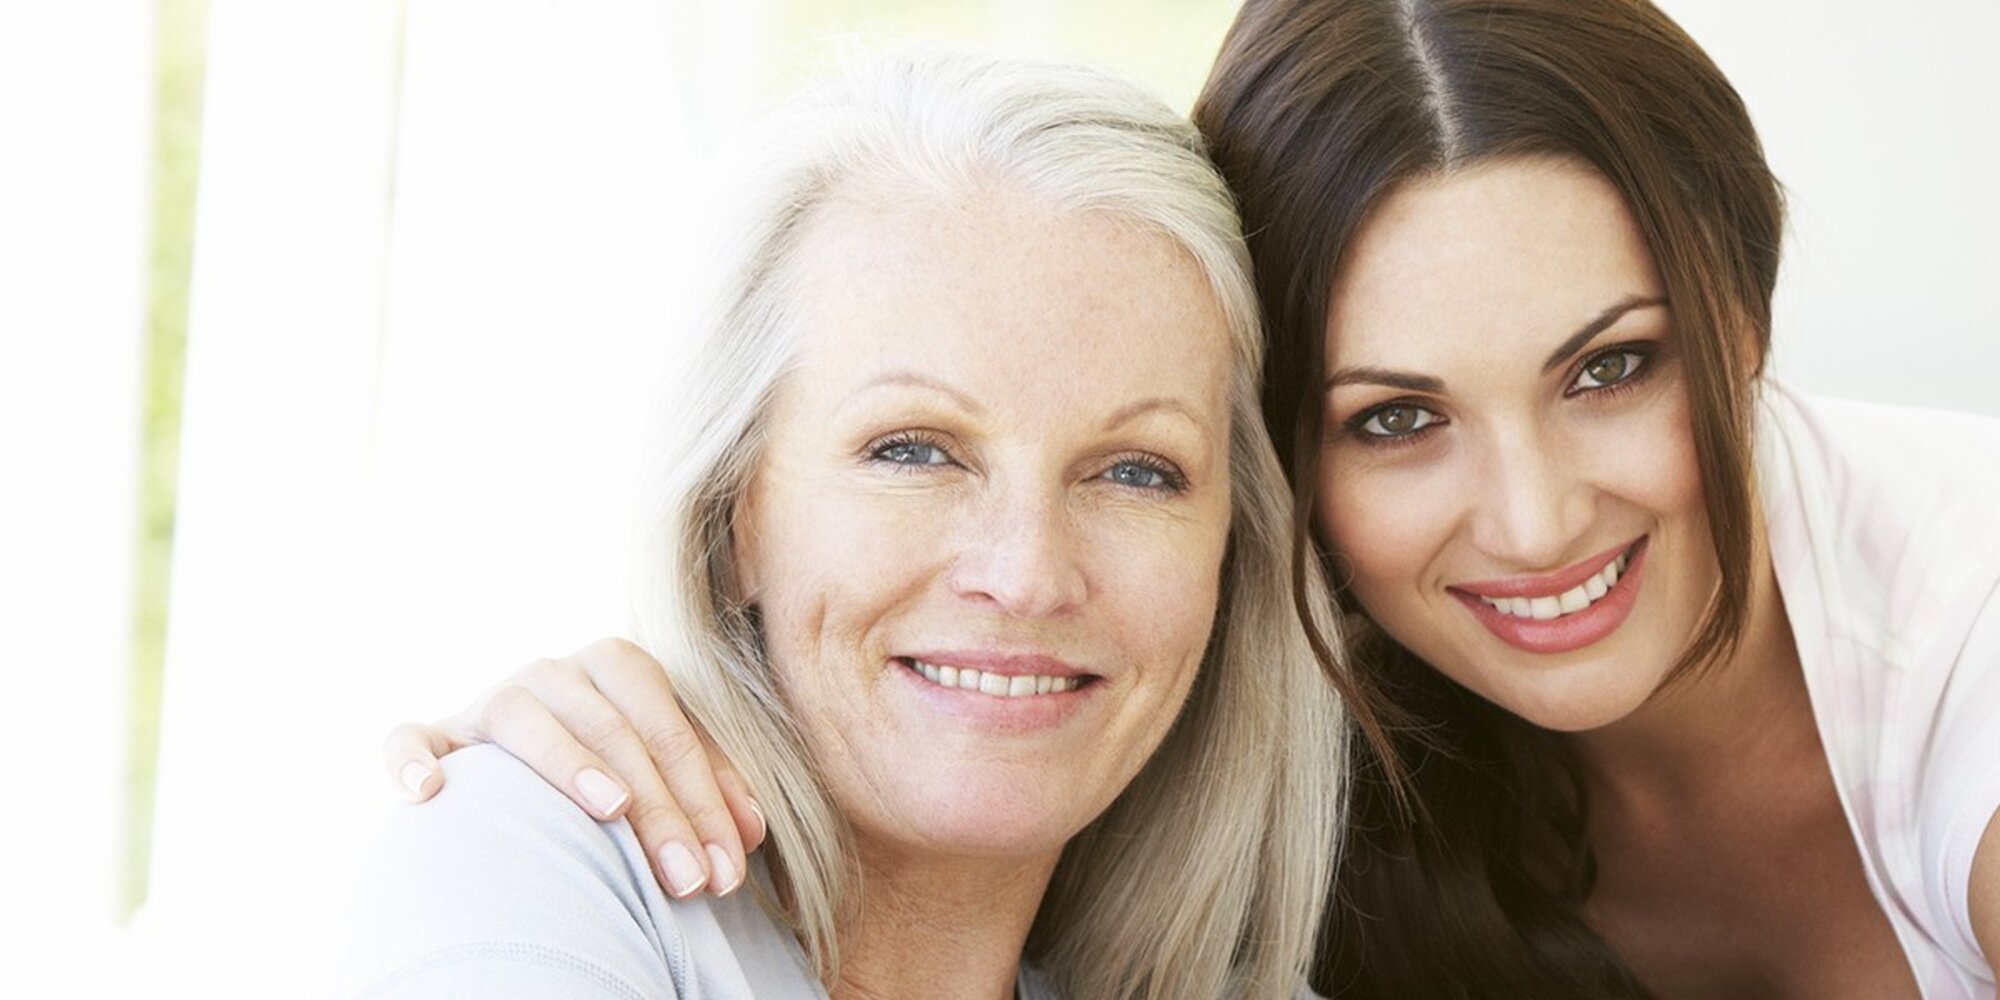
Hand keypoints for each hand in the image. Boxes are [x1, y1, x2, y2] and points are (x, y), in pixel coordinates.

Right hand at [381, 637, 765, 898]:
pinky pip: (411, 739)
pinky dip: (411, 759)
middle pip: (614, 730)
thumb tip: (749, 834)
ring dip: (569, 762)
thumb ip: (709, 789)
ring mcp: (490, 700)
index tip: (728, 868)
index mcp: (616, 665)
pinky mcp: (437, 737)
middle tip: (687, 880)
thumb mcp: (666, 768)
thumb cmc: (614, 766)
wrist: (526, 760)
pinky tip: (430, 793)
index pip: (670, 728)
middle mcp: (553, 673)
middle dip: (660, 809)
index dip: (705, 799)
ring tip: (610, 808)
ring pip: (526, 718)